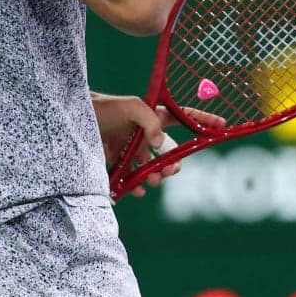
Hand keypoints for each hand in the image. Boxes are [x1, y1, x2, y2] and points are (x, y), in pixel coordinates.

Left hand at [91, 92, 224, 196]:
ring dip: (155, 177)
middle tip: (170, 170)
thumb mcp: (130, 106)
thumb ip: (149, 122)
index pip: (182, 117)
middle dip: (173, 163)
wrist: (75, 121)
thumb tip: (160, 144)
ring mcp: (130, 148)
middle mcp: (144, 133)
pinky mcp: (117, 161)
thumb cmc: (103, 107)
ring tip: (151, 181)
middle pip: (168, 151)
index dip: (202, 120)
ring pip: (151, 167)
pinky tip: (135, 189)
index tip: (221, 125)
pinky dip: (135, 186)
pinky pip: (131, 178)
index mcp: (152, 115)